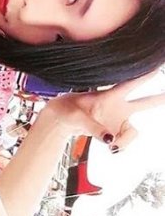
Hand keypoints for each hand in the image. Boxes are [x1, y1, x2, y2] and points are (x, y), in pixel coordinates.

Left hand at [45, 71, 164, 151]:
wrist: (61, 121)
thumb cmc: (68, 111)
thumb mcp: (78, 117)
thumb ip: (95, 128)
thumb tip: (111, 140)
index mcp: (109, 96)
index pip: (130, 84)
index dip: (145, 76)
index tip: (157, 68)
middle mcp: (117, 107)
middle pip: (143, 103)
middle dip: (158, 99)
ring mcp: (117, 120)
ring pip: (133, 131)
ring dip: (126, 141)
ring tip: (114, 147)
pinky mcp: (114, 131)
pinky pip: (124, 141)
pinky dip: (119, 146)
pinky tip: (110, 148)